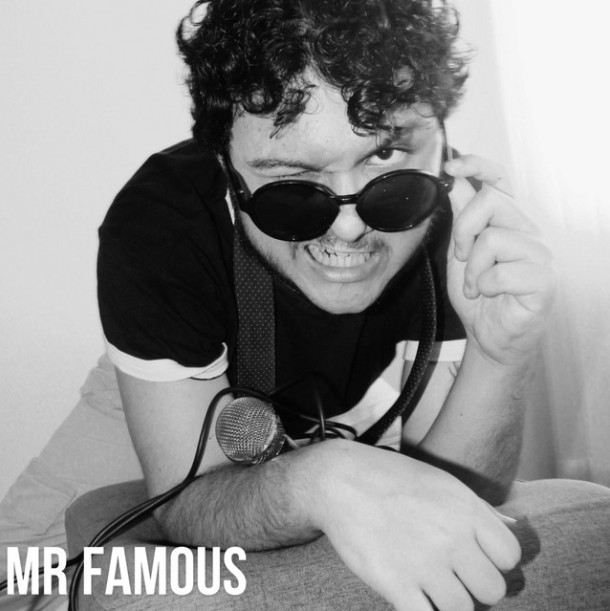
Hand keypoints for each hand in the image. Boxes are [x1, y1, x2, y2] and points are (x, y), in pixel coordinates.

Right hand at [311, 441, 520, 610]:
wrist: (340, 480)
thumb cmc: (392, 479)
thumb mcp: (441, 482)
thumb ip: (480, 509)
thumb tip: (515, 527)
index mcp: (465, 510)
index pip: (510, 556)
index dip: (496, 562)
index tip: (476, 558)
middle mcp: (450, 538)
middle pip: (492, 590)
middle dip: (475, 587)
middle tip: (453, 577)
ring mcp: (423, 563)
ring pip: (462, 610)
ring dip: (449, 604)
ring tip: (431, 587)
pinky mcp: (395, 584)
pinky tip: (413, 600)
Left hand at [444, 155, 554, 365]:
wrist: (490, 336)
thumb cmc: (480, 296)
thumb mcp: (461, 254)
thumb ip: (461, 220)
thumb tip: (455, 183)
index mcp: (509, 222)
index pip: (500, 180)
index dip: (478, 166)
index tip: (452, 168)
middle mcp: (529, 231)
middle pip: (490, 201)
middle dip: (462, 231)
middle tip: (461, 258)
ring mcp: (541, 254)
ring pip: (492, 238)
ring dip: (472, 269)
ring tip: (476, 286)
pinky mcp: (545, 280)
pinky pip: (502, 272)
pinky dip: (485, 286)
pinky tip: (489, 295)